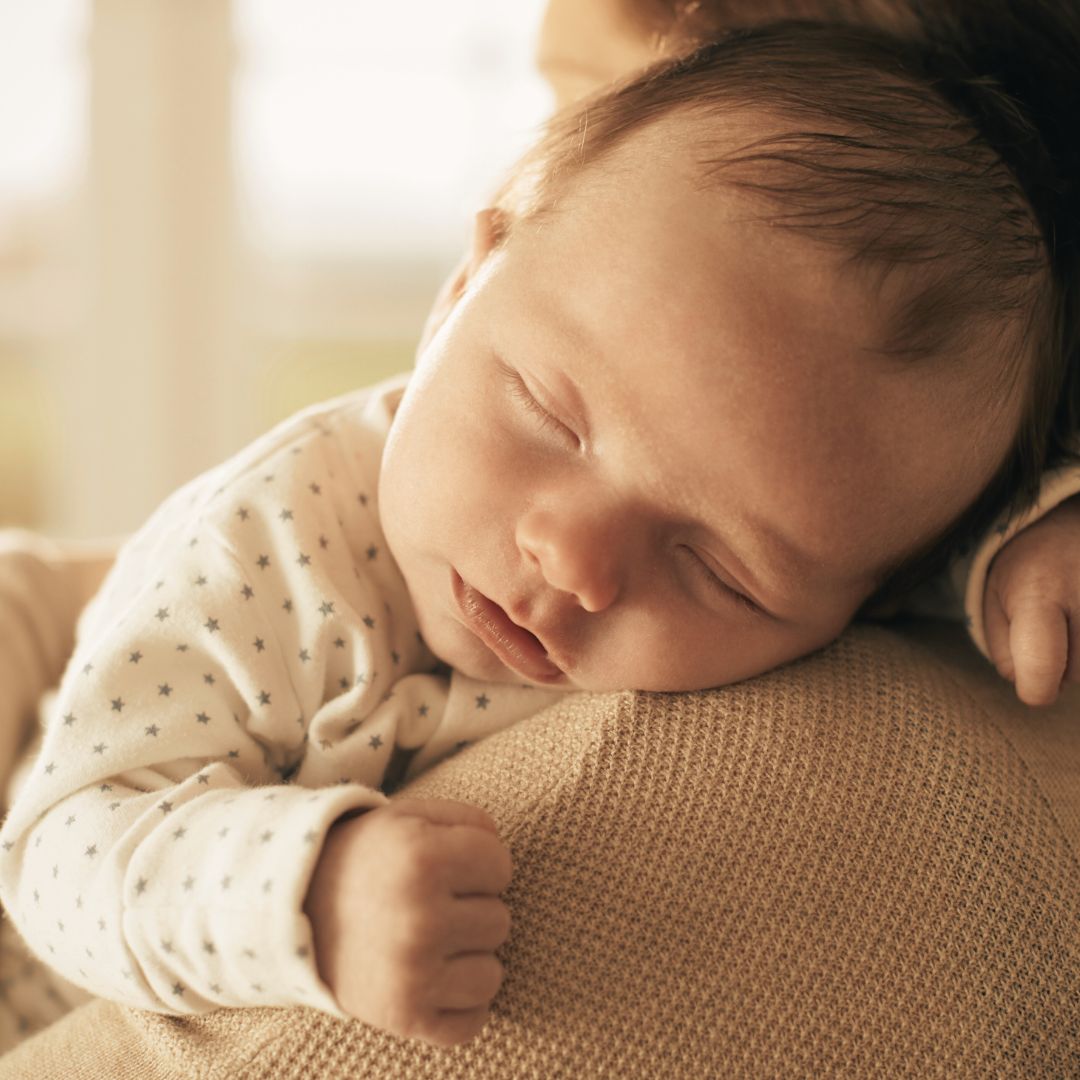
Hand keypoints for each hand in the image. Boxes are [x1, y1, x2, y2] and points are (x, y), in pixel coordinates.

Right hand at [303, 798, 512, 1046]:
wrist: (295, 910)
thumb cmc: (368, 859)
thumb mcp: (410, 817)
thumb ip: (469, 821)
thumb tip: (502, 853)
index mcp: (423, 860)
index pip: (500, 866)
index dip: (480, 864)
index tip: (449, 868)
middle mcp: (420, 919)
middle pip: (499, 920)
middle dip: (471, 910)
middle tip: (430, 905)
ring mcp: (412, 974)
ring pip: (492, 974)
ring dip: (469, 959)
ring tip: (430, 942)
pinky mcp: (404, 1017)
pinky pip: (472, 1022)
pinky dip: (458, 1006)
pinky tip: (433, 979)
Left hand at [984, 494, 1079, 705]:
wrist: (1071, 524)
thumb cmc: (1026, 567)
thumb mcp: (994, 600)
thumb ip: (1003, 650)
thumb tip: (1034, 689)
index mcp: (1039, 592)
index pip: (1041, 667)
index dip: (1035, 688)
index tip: (1032, 682)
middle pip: (1074, 674)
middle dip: (1059, 661)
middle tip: (1055, 620)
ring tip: (1077, 616)